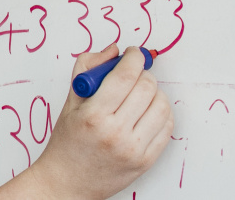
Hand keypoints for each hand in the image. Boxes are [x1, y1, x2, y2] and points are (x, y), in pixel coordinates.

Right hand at [0, 44, 172, 199]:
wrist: (67, 183)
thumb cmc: (67, 143)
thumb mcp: (69, 103)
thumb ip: (87, 69)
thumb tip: (114, 51)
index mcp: (93, 116)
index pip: (125, 76)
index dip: (134, 57)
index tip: (133, 53)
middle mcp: (115, 133)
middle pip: (147, 88)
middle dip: (143, 74)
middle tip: (134, 75)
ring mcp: (133, 149)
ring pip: (162, 106)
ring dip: (155, 94)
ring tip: (141, 96)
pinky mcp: (146, 161)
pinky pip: (167, 127)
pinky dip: (161, 114)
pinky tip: (147, 112)